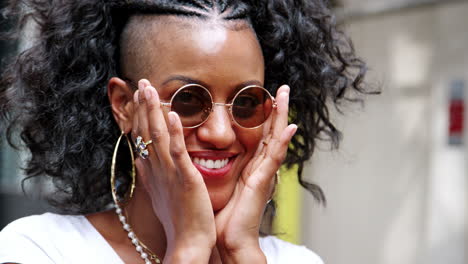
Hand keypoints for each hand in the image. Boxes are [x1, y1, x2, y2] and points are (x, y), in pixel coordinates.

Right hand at [132, 79, 215, 261]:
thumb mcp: (162, 192)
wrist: (187, 242)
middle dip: (142, 106)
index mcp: (152, 171)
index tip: (137, 96)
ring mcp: (168, 173)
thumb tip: (144, 161)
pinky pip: (178, 152)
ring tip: (149, 89)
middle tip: (140, 83)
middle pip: (145, 132)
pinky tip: (172, 114)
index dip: (138, 115)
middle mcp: (156, 169)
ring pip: (157, 136)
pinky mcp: (184, 178)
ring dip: (152, 111)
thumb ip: (154, 174)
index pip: (141, 137)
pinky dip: (174, 133)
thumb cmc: (178, 219)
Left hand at [214, 85, 296, 262]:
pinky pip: (273, 159)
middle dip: (276, 109)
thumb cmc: (222, 216)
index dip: (262, 116)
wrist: (228, 240)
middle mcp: (259, 168)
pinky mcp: (262, 183)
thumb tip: (202, 155)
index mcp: (249, 167)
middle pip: (270, 132)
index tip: (263, 95)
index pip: (258, 135)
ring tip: (285, 95)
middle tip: (281, 87)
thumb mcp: (219, 186)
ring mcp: (263, 174)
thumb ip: (216, 169)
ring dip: (282, 117)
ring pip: (275, 139)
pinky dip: (283, 142)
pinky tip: (289, 127)